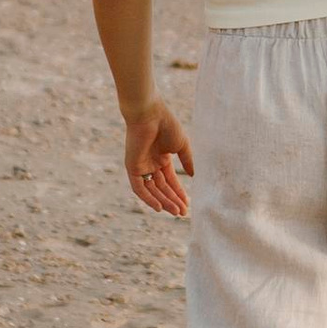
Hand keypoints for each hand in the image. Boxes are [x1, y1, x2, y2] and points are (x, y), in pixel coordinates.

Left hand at [121, 101, 193, 216]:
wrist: (150, 114)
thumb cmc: (167, 125)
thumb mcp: (182, 145)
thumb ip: (187, 161)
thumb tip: (194, 176)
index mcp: (162, 158)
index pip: (170, 181)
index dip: (179, 193)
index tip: (188, 204)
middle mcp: (151, 164)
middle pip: (162, 188)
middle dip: (173, 200)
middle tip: (183, 213)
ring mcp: (141, 166)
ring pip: (152, 190)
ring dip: (163, 202)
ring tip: (176, 212)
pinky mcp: (132, 167)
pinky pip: (139, 188)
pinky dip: (148, 198)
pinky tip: (159, 207)